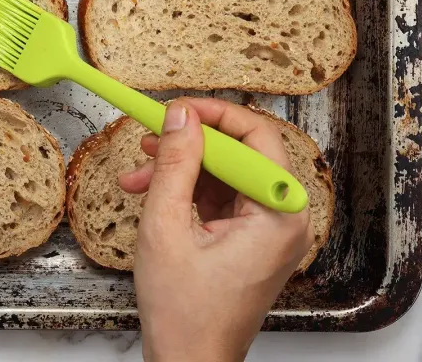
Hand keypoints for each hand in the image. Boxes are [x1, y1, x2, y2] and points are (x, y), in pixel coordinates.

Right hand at [120, 98, 311, 361]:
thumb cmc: (185, 313)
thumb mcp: (166, 226)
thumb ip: (176, 163)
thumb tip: (180, 115)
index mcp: (278, 214)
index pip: (255, 136)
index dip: (212, 115)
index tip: (175, 109)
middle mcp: (283, 218)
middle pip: (240, 154)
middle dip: (188, 145)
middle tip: (150, 139)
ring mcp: (268, 231)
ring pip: (226, 175)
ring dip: (181, 169)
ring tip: (137, 177)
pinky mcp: (251, 241)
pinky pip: (222, 199)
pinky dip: (186, 192)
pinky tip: (151, 193)